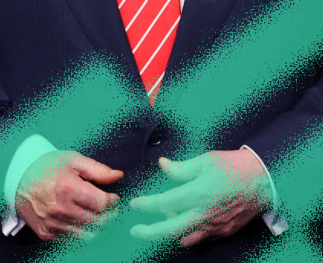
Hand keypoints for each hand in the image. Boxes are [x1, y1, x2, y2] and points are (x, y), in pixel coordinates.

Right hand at [16, 150, 122, 239]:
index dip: (113, 202)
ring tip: (96, 215)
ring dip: (98, 227)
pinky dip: (82, 233)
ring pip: (89, 236)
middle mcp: (60, 208)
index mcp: (67, 187)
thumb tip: (118, 176)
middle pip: (99, 223)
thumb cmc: (46, 167)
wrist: (18, 178)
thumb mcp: (71, 160)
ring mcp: (52, 223)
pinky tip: (81, 221)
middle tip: (108, 208)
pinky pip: (73, 241)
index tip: (113, 197)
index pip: (103, 204)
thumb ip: (97, 169)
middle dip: (109, 216)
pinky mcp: (47, 234)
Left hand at [130, 149, 271, 246]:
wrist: (264, 181)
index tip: (134, 204)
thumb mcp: (204, 161)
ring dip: (169, 234)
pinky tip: (183, 223)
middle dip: (149, 233)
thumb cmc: (233, 167)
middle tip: (135, 231)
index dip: (146, 205)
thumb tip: (162, 165)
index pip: (164, 204)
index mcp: (197, 195)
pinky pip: (201, 237)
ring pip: (186, 238)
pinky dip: (188, 234)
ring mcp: (215, 226)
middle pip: (170, 230)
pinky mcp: (224, 231)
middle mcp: (204, 214)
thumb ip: (180, 168)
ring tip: (161, 221)